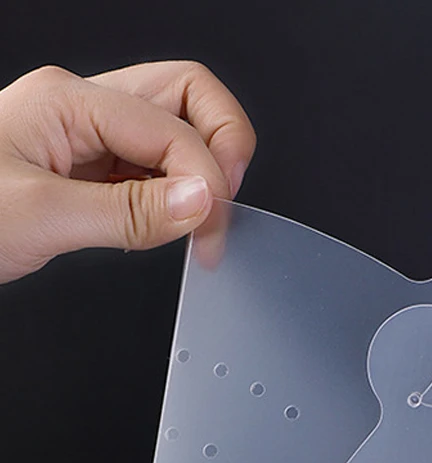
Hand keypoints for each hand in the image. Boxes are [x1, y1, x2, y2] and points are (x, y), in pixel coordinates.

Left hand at [0, 61, 255, 281]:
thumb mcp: (38, 217)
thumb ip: (128, 212)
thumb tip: (201, 203)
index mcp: (68, 101)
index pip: (172, 126)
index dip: (205, 177)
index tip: (211, 228)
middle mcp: (85, 108)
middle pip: (188, 97)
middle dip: (223, 147)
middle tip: (224, 203)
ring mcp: (91, 137)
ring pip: (180, 132)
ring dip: (204, 173)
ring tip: (202, 221)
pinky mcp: (95, 172)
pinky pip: (157, 172)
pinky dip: (178, 198)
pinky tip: (171, 224)